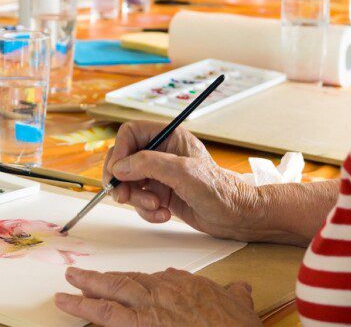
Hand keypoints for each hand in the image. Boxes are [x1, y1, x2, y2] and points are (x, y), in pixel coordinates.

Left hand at [56, 267, 260, 326]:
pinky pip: (107, 315)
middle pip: (127, 280)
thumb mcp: (238, 301)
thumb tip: (239, 289)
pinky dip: (86, 309)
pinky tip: (70, 305)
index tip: (128, 285)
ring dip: (87, 287)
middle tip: (80, 275)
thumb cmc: (236, 324)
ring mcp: (150, 305)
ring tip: (68, 285)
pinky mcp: (141, 324)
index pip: (153, 280)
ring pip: (112, 291)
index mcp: (183, 283)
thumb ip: (233, 293)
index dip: (137, 283)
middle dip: (102, 279)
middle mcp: (163, 289)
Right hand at [103, 121, 258, 240]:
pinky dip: (146, 211)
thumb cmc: (217, 189)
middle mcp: (160, 152)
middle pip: (123, 159)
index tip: (117, 173)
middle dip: (122, 180)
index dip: (120, 151)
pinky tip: (164, 214)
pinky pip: (138, 200)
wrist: (233, 216)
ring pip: (128, 183)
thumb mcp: (182, 172)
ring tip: (157, 207)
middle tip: (123, 196)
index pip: (130, 133)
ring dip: (137, 199)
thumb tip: (119, 167)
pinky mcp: (159, 193)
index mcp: (168, 136)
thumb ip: (149, 164)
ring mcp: (159, 174)